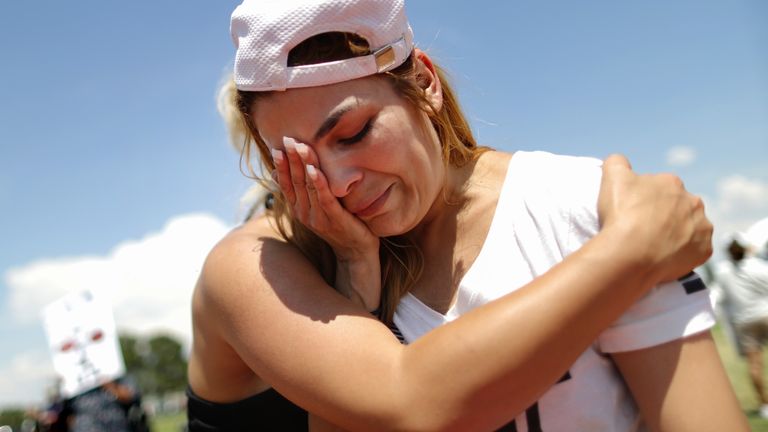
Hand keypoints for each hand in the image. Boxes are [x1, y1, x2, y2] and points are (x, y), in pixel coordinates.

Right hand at [272, 137, 380, 309]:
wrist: (356, 253)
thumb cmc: (340, 226)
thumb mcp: (319, 209)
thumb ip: (306, 192)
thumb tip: (288, 173)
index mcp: (300, 210)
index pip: (286, 184)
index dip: (282, 165)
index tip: (278, 145)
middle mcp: (305, 213)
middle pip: (295, 181)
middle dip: (291, 159)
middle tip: (288, 139)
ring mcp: (318, 218)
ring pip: (307, 187)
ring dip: (304, 165)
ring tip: (300, 146)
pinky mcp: (334, 220)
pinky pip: (325, 198)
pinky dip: (319, 183)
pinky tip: (315, 170)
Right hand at [598, 154, 712, 281]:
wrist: (630, 253)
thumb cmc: (621, 214)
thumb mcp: (612, 177)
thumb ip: (617, 162)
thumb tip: (619, 160)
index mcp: (672, 183)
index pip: (659, 189)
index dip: (645, 200)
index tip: (633, 212)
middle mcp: (693, 202)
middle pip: (679, 207)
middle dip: (666, 215)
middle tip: (644, 229)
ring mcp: (702, 228)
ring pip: (691, 228)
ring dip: (678, 234)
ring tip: (656, 245)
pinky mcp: (704, 251)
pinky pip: (696, 251)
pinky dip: (684, 254)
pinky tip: (665, 257)